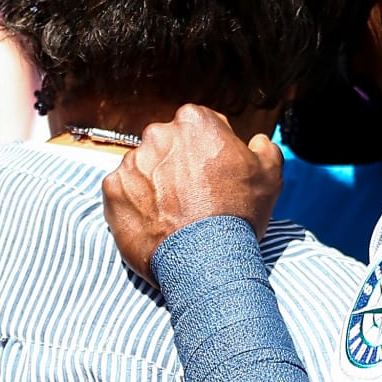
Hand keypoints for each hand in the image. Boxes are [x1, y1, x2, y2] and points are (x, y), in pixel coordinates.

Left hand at [102, 104, 284, 282]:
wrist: (206, 260)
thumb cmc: (239, 213)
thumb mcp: (270, 175)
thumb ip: (264, 148)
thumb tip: (256, 142)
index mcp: (194, 121)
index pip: (202, 126)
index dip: (212, 150)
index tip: (216, 173)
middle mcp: (158, 134)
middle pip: (170, 144)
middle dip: (180, 164)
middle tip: (196, 195)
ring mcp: (131, 162)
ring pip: (145, 167)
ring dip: (156, 183)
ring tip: (175, 214)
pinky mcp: (112, 191)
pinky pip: (124, 192)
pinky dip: (136, 204)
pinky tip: (156, 222)